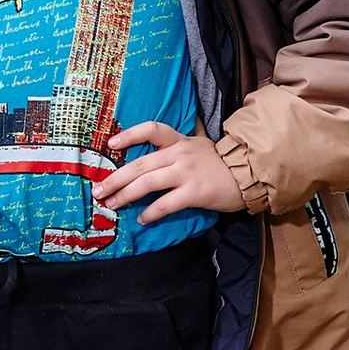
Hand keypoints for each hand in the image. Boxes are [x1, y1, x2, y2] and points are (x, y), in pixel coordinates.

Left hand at [94, 123, 247, 223]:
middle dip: (115, 178)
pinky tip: (142, 219)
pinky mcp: (195, 192)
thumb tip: (154, 151)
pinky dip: (151, 213)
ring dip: (125, 195)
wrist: (250, 175)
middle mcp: (180, 154)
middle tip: (98, 191)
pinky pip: (166, 204)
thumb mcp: (199, 146)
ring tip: (111, 204)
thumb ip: (177, 147)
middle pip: (140, 164)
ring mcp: (187, 173)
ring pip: (147, 183)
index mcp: (180, 141)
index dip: (130, 135)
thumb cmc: (222, 164)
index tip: (110, 143)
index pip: (152, 130)